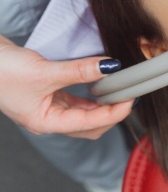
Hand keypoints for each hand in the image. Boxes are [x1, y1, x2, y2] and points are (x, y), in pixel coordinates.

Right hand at [0, 35, 132, 138]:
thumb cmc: (1, 71)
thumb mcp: (44, 72)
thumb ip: (79, 71)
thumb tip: (109, 66)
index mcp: (46, 122)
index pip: (90, 124)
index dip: (114, 113)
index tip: (131, 98)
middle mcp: (49, 119)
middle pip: (90, 125)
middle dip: (111, 113)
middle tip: (129, 95)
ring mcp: (49, 107)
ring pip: (84, 112)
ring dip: (103, 104)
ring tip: (120, 90)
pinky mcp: (48, 93)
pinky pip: (76, 99)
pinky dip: (91, 94)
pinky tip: (101, 84)